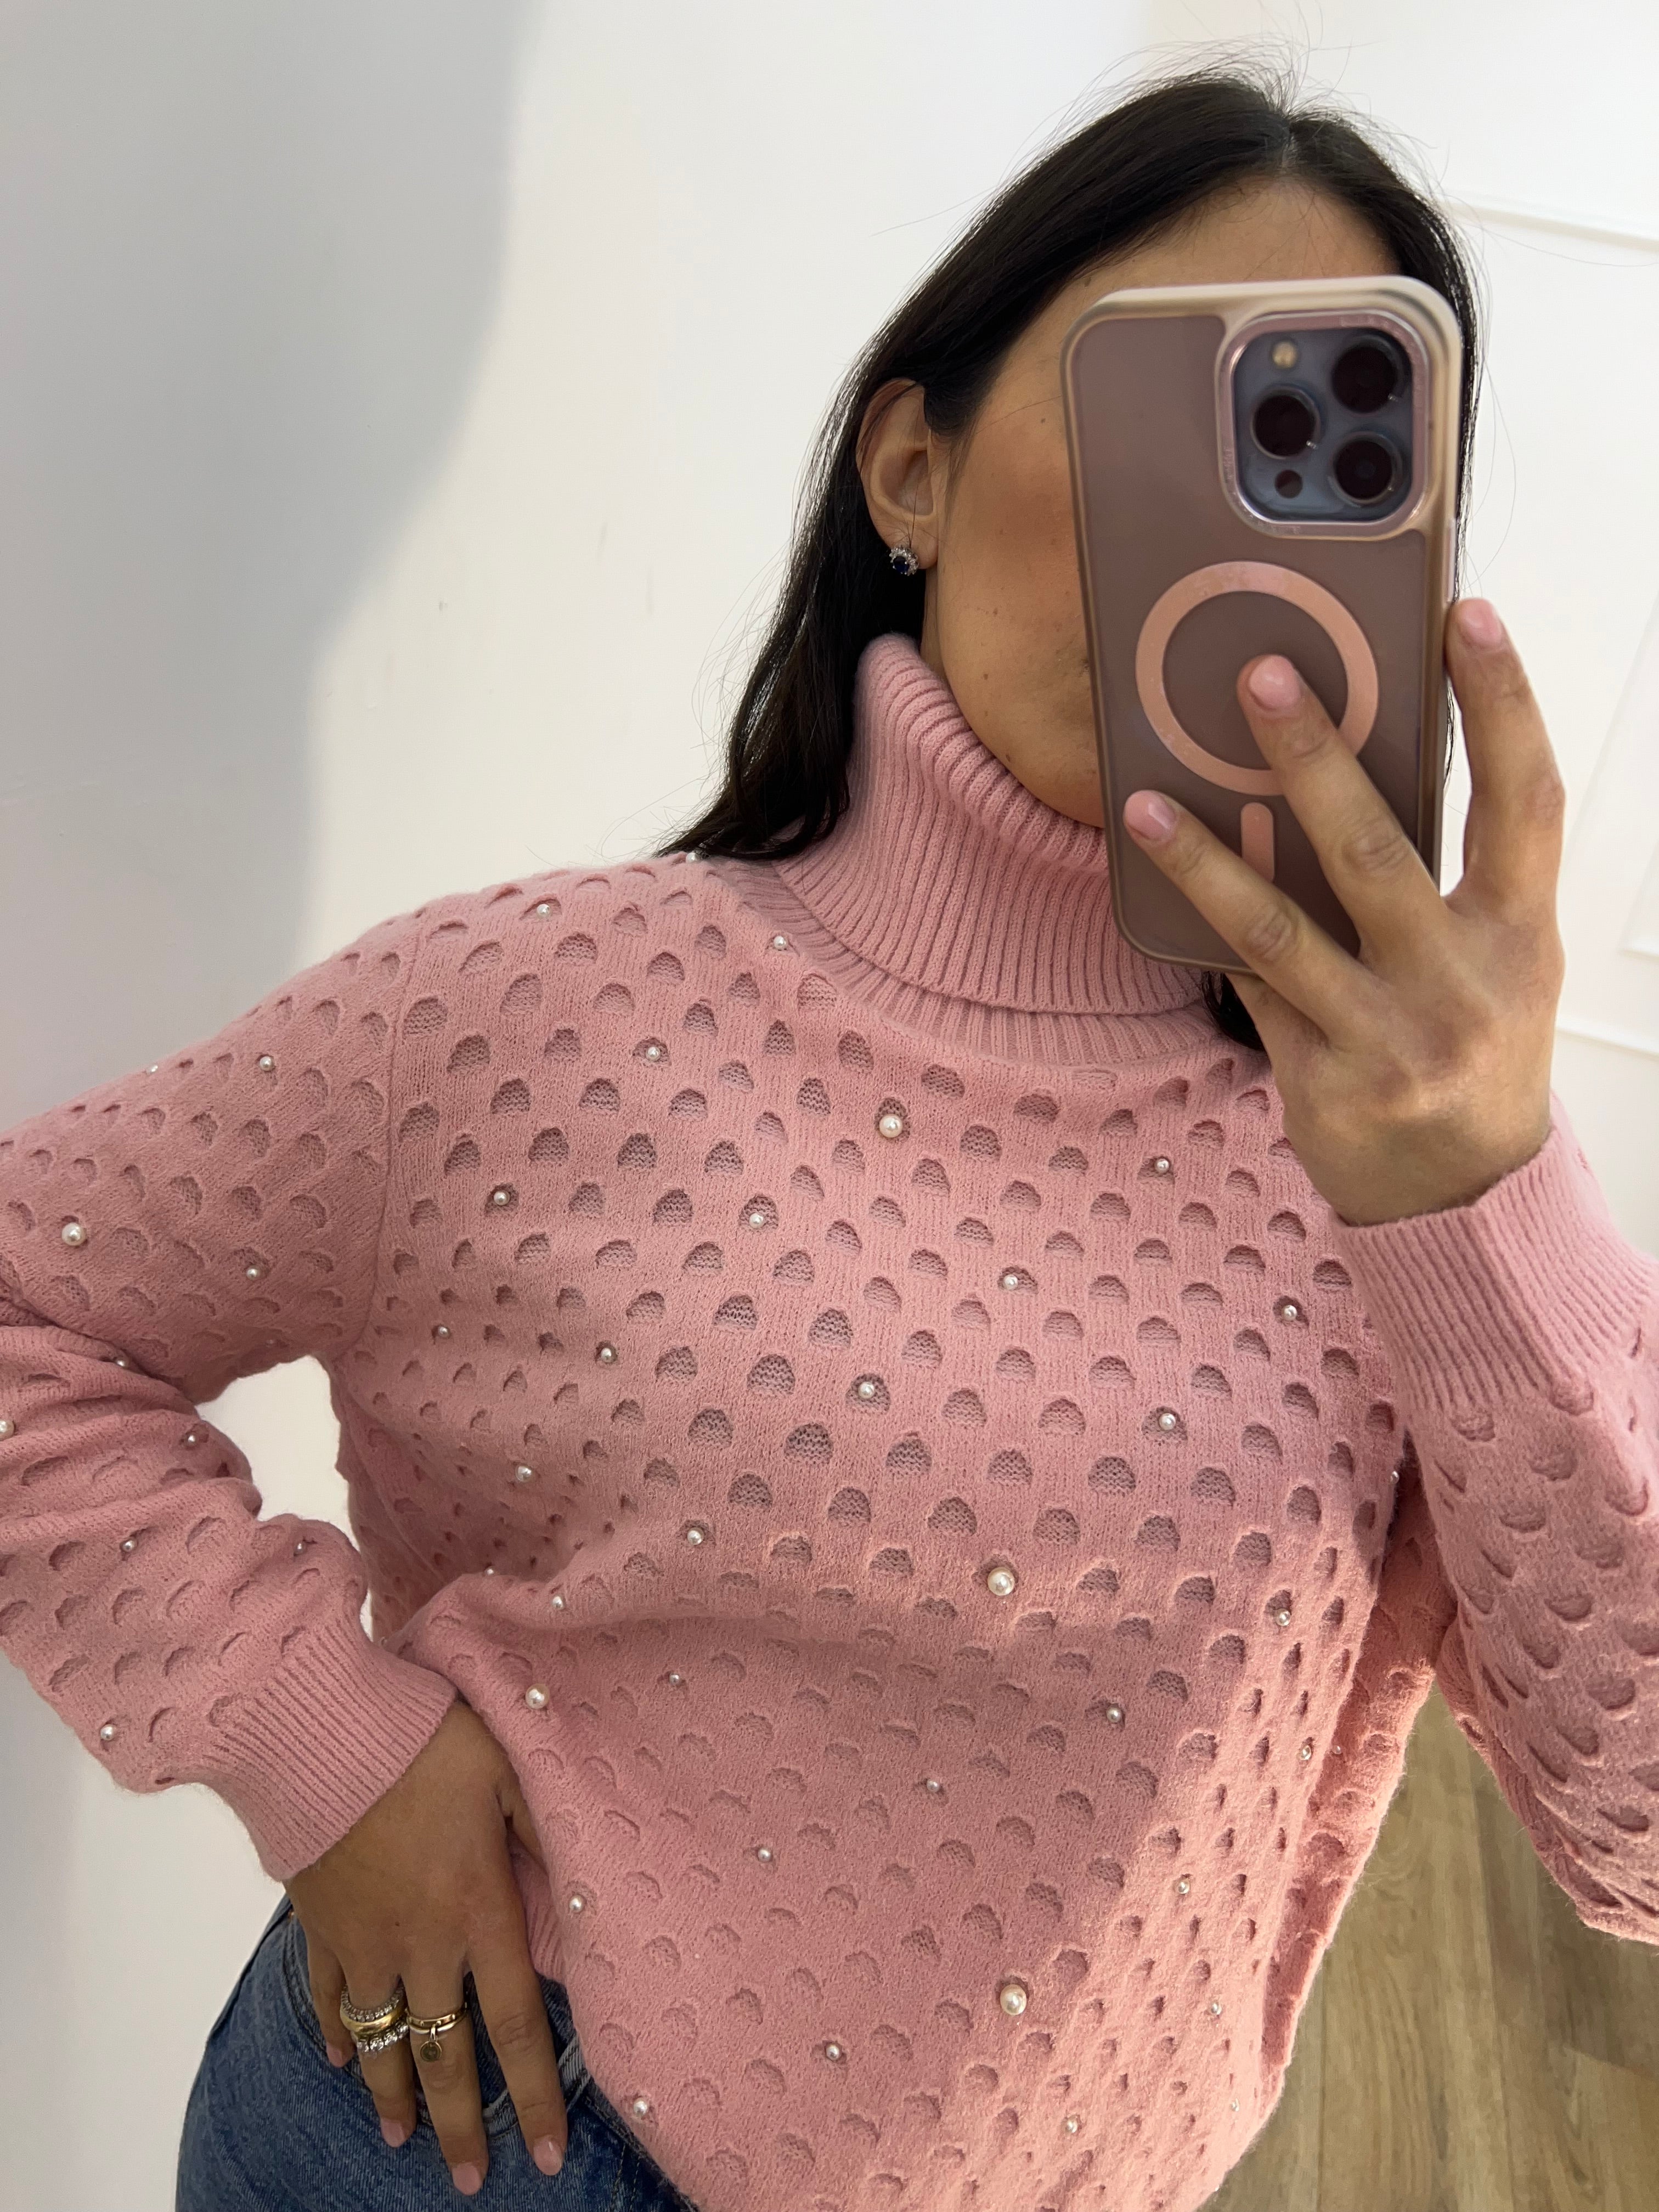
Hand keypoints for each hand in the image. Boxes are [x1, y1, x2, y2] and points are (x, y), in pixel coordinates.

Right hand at [283, 1698, 565, 2196]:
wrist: (317, 1731)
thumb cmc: (424, 1740)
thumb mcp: (510, 1769)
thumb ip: (547, 1826)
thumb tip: (591, 1874)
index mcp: (478, 1909)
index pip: (516, 2024)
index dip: (534, 2095)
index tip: (547, 2156)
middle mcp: (422, 1942)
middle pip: (445, 2054)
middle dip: (461, 2124)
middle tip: (469, 2182)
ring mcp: (365, 1938)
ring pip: (383, 2040)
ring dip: (394, 2096)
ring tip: (403, 2141)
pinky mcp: (320, 1921)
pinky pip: (330, 1994)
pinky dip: (337, 2031)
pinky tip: (344, 2060)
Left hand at [1120, 598, 1564, 1226]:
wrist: (1466, 1191)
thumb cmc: (1478, 1046)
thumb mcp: (1497, 957)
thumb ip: (1448, 875)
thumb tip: (1359, 761)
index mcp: (1520, 934)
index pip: (1525, 798)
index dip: (1503, 703)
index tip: (1469, 616)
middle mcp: (1460, 984)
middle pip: (1374, 850)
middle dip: (1311, 757)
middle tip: (1259, 674)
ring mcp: (1388, 1040)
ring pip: (1279, 929)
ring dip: (1204, 860)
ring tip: (1146, 802)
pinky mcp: (1322, 1082)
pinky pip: (1250, 988)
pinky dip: (1206, 933)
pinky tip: (1155, 881)